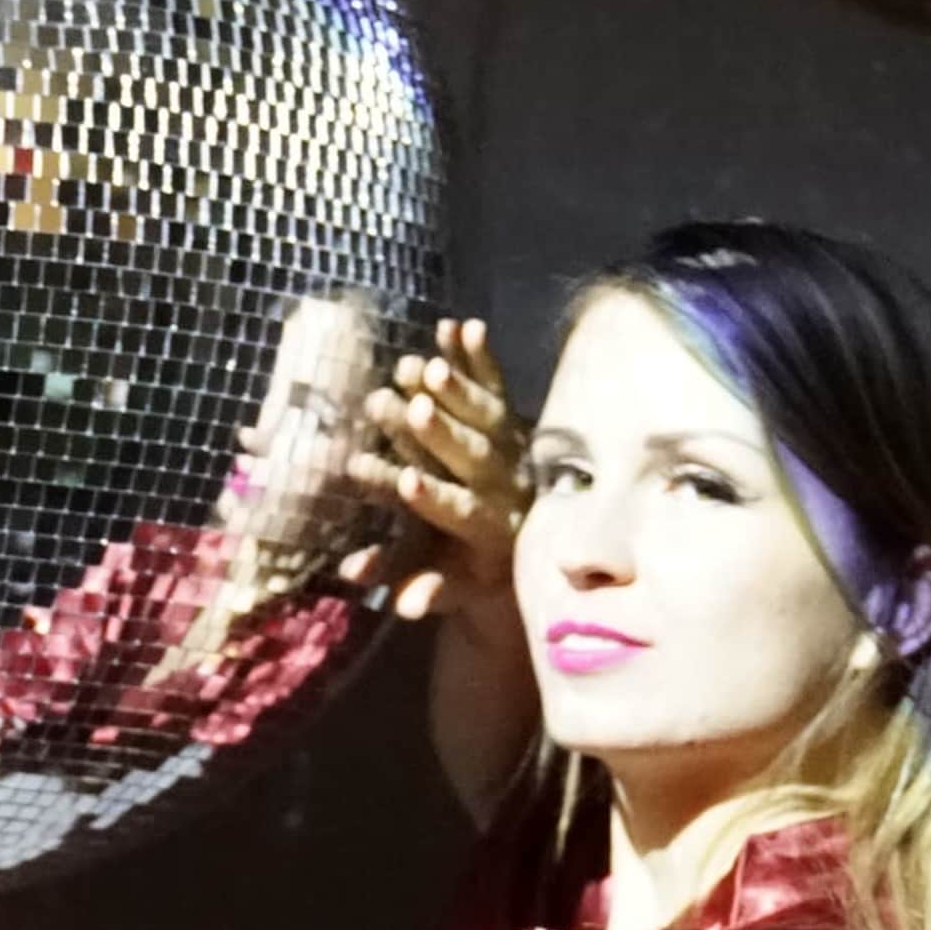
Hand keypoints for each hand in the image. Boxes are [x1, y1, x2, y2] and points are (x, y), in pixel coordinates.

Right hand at [346, 313, 522, 626]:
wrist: (532, 537)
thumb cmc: (480, 570)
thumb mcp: (457, 588)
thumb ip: (429, 591)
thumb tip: (398, 605)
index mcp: (491, 527)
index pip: (459, 510)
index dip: (433, 498)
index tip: (404, 481)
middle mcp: (506, 482)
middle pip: (472, 454)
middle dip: (441, 432)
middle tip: (411, 407)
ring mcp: (513, 446)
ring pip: (484, 413)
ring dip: (455, 386)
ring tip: (421, 362)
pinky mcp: (512, 418)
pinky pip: (496, 383)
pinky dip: (479, 354)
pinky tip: (456, 324)